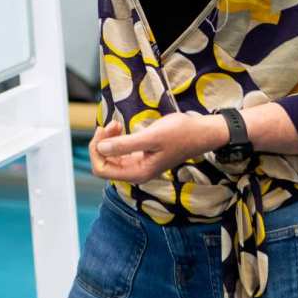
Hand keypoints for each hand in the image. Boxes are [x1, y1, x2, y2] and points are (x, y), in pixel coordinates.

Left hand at [91, 113, 227, 183]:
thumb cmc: (179, 134)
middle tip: (112, 124)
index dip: (97, 150)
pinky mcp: (141, 156)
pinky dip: (115, 138)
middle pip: (103, 163)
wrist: (200, 132)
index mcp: (138, 173)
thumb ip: (125, 145)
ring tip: (116, 124)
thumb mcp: (151, 137)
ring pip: (110, 156)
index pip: (101, 169)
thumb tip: (101, 149)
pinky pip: (119, 151)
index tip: (105, 130)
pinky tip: (120, 127)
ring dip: (108, 139)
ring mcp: (138, 165)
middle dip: (102, 143)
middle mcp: (136, 172)